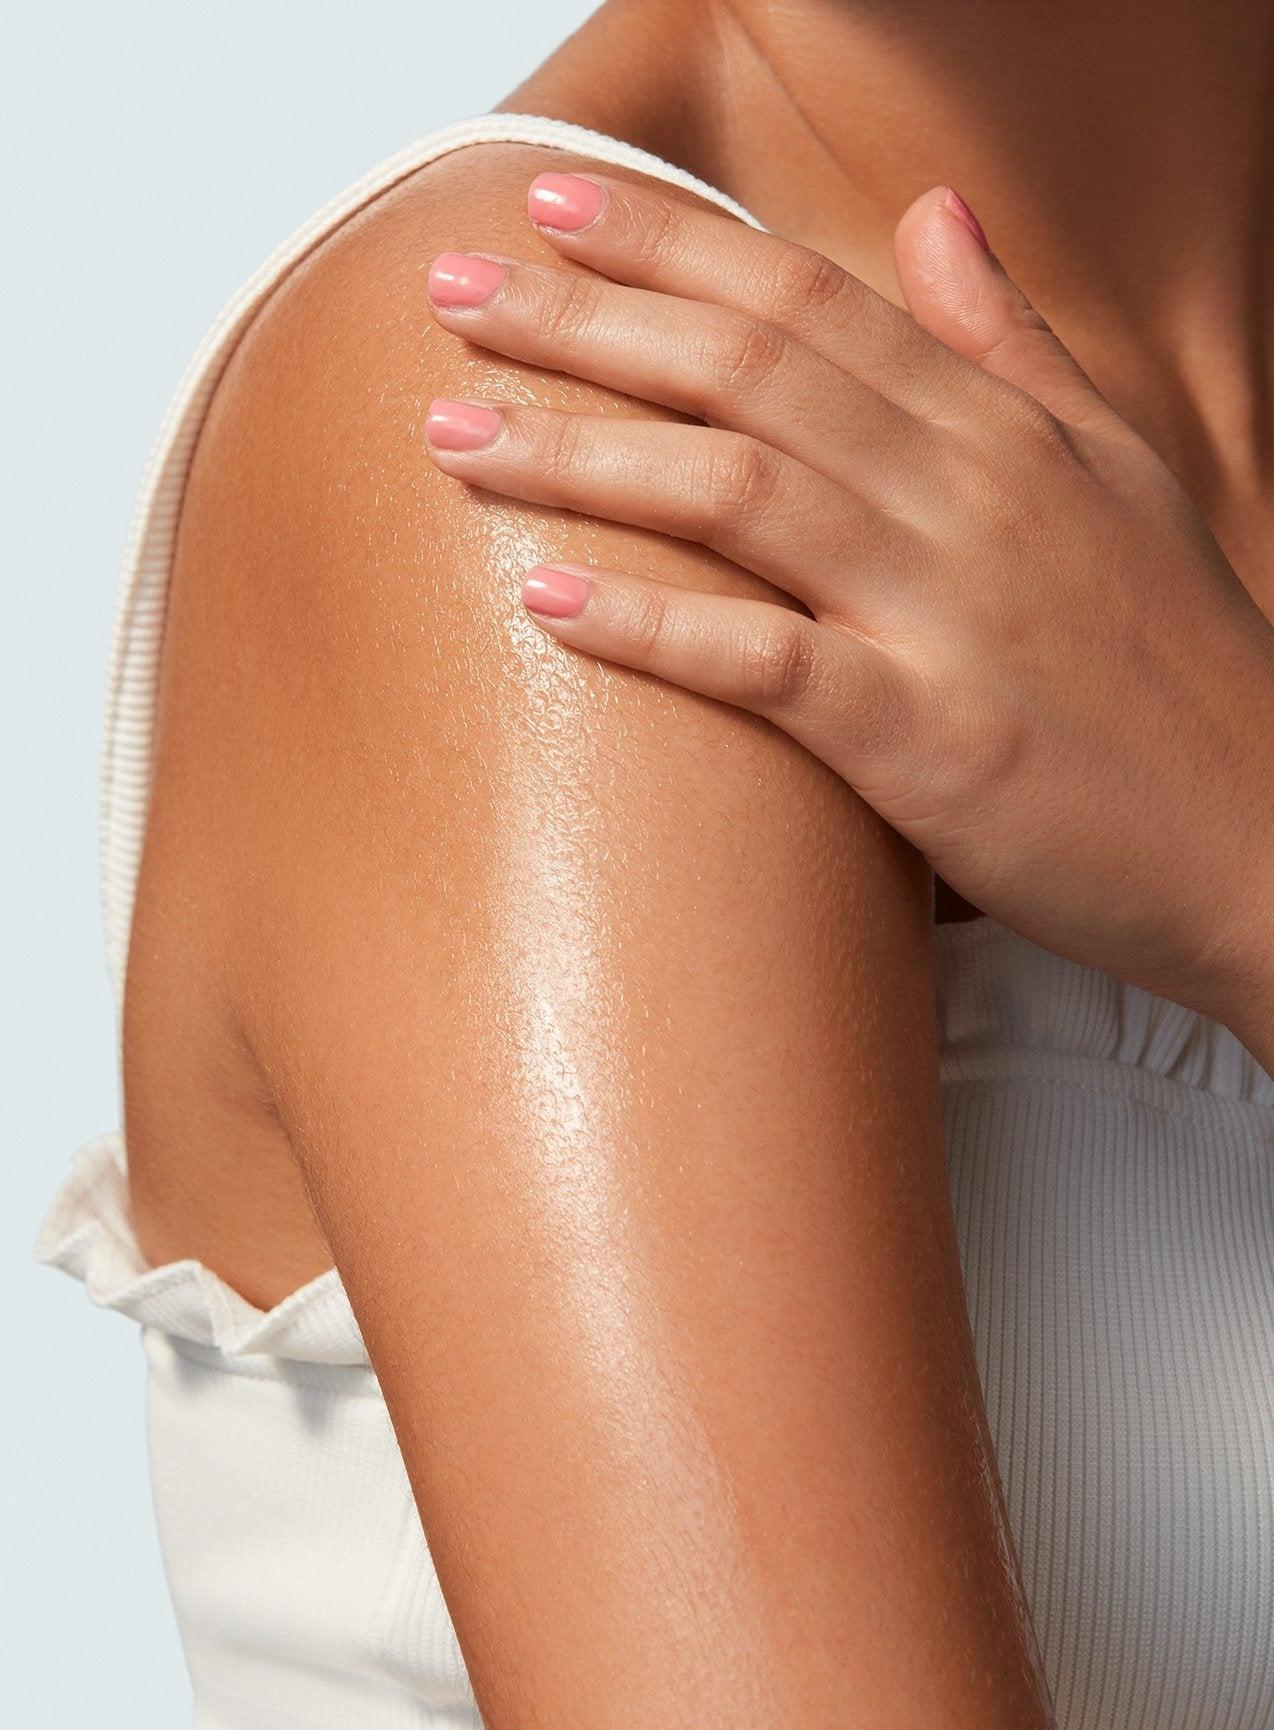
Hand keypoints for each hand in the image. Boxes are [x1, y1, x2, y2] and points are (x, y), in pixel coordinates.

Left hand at [421, 170, 1273, 1058]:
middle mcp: (966, 495)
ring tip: (453, 433)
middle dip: (585, 319)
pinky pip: (767, 664)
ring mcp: (946, 613)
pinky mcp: (929, 737)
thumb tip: (934, 216)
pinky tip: (550, 599)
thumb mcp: (1115, 472)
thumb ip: (1011, 345)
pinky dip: (655, 628)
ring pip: (737, 494)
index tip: (555, 204)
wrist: (1262, 835)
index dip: (672, 242)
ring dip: (583, 454)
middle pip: (746, 369)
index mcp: (999, 430)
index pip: (810, 297)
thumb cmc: (1180, 668)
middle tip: (449, 288)